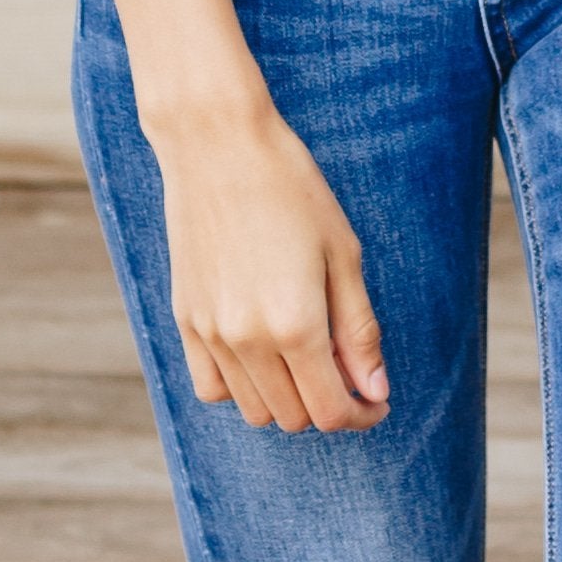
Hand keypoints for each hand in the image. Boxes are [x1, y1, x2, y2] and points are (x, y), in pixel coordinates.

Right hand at [151, 98, 389, 434]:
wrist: (217, 144)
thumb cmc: (291, 189)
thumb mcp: (343, 255)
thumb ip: (359, 330)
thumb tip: (374, 390)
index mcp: (295, 324)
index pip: (330, 411)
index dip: (361, 415)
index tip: (375, 400)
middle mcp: (248, 339)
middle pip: (294, 417)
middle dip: (328, 406)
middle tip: (346, 369)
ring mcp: (210, 332)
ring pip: (253, 410)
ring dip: (287, 400)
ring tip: (306, 356)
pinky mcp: (185, 319)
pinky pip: (211, 386)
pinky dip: (241, 387)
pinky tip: (262, 354)